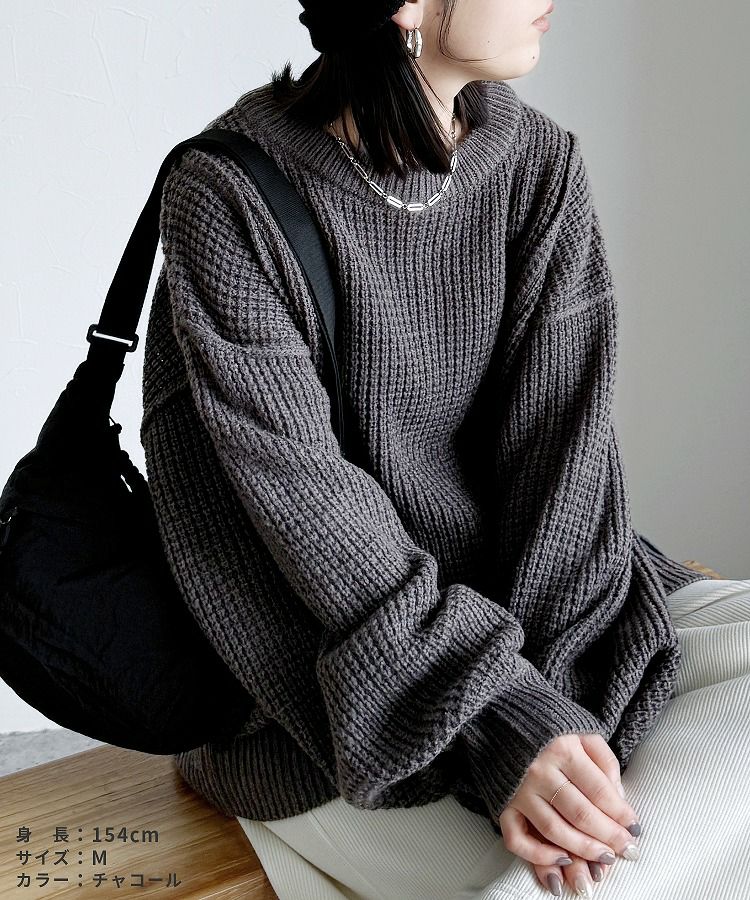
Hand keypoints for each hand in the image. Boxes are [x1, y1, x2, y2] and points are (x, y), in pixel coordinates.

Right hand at [497, 733, 641, 893]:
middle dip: (608, 837)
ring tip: (604, 860)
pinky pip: (517, 838)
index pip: (599, 791)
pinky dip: (538, 855)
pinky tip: (561, 858)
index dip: (621, 814)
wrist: (499, 714)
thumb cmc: (549, 725)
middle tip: (627, 851)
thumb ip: (604, 762)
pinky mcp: (503, 803)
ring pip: (555, 830)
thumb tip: (620, 801)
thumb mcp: (582, 730)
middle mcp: (540, 771)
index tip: (635, 830)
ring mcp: (519, 790)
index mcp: (563, 749)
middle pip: (580, 814)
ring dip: (583, 850)